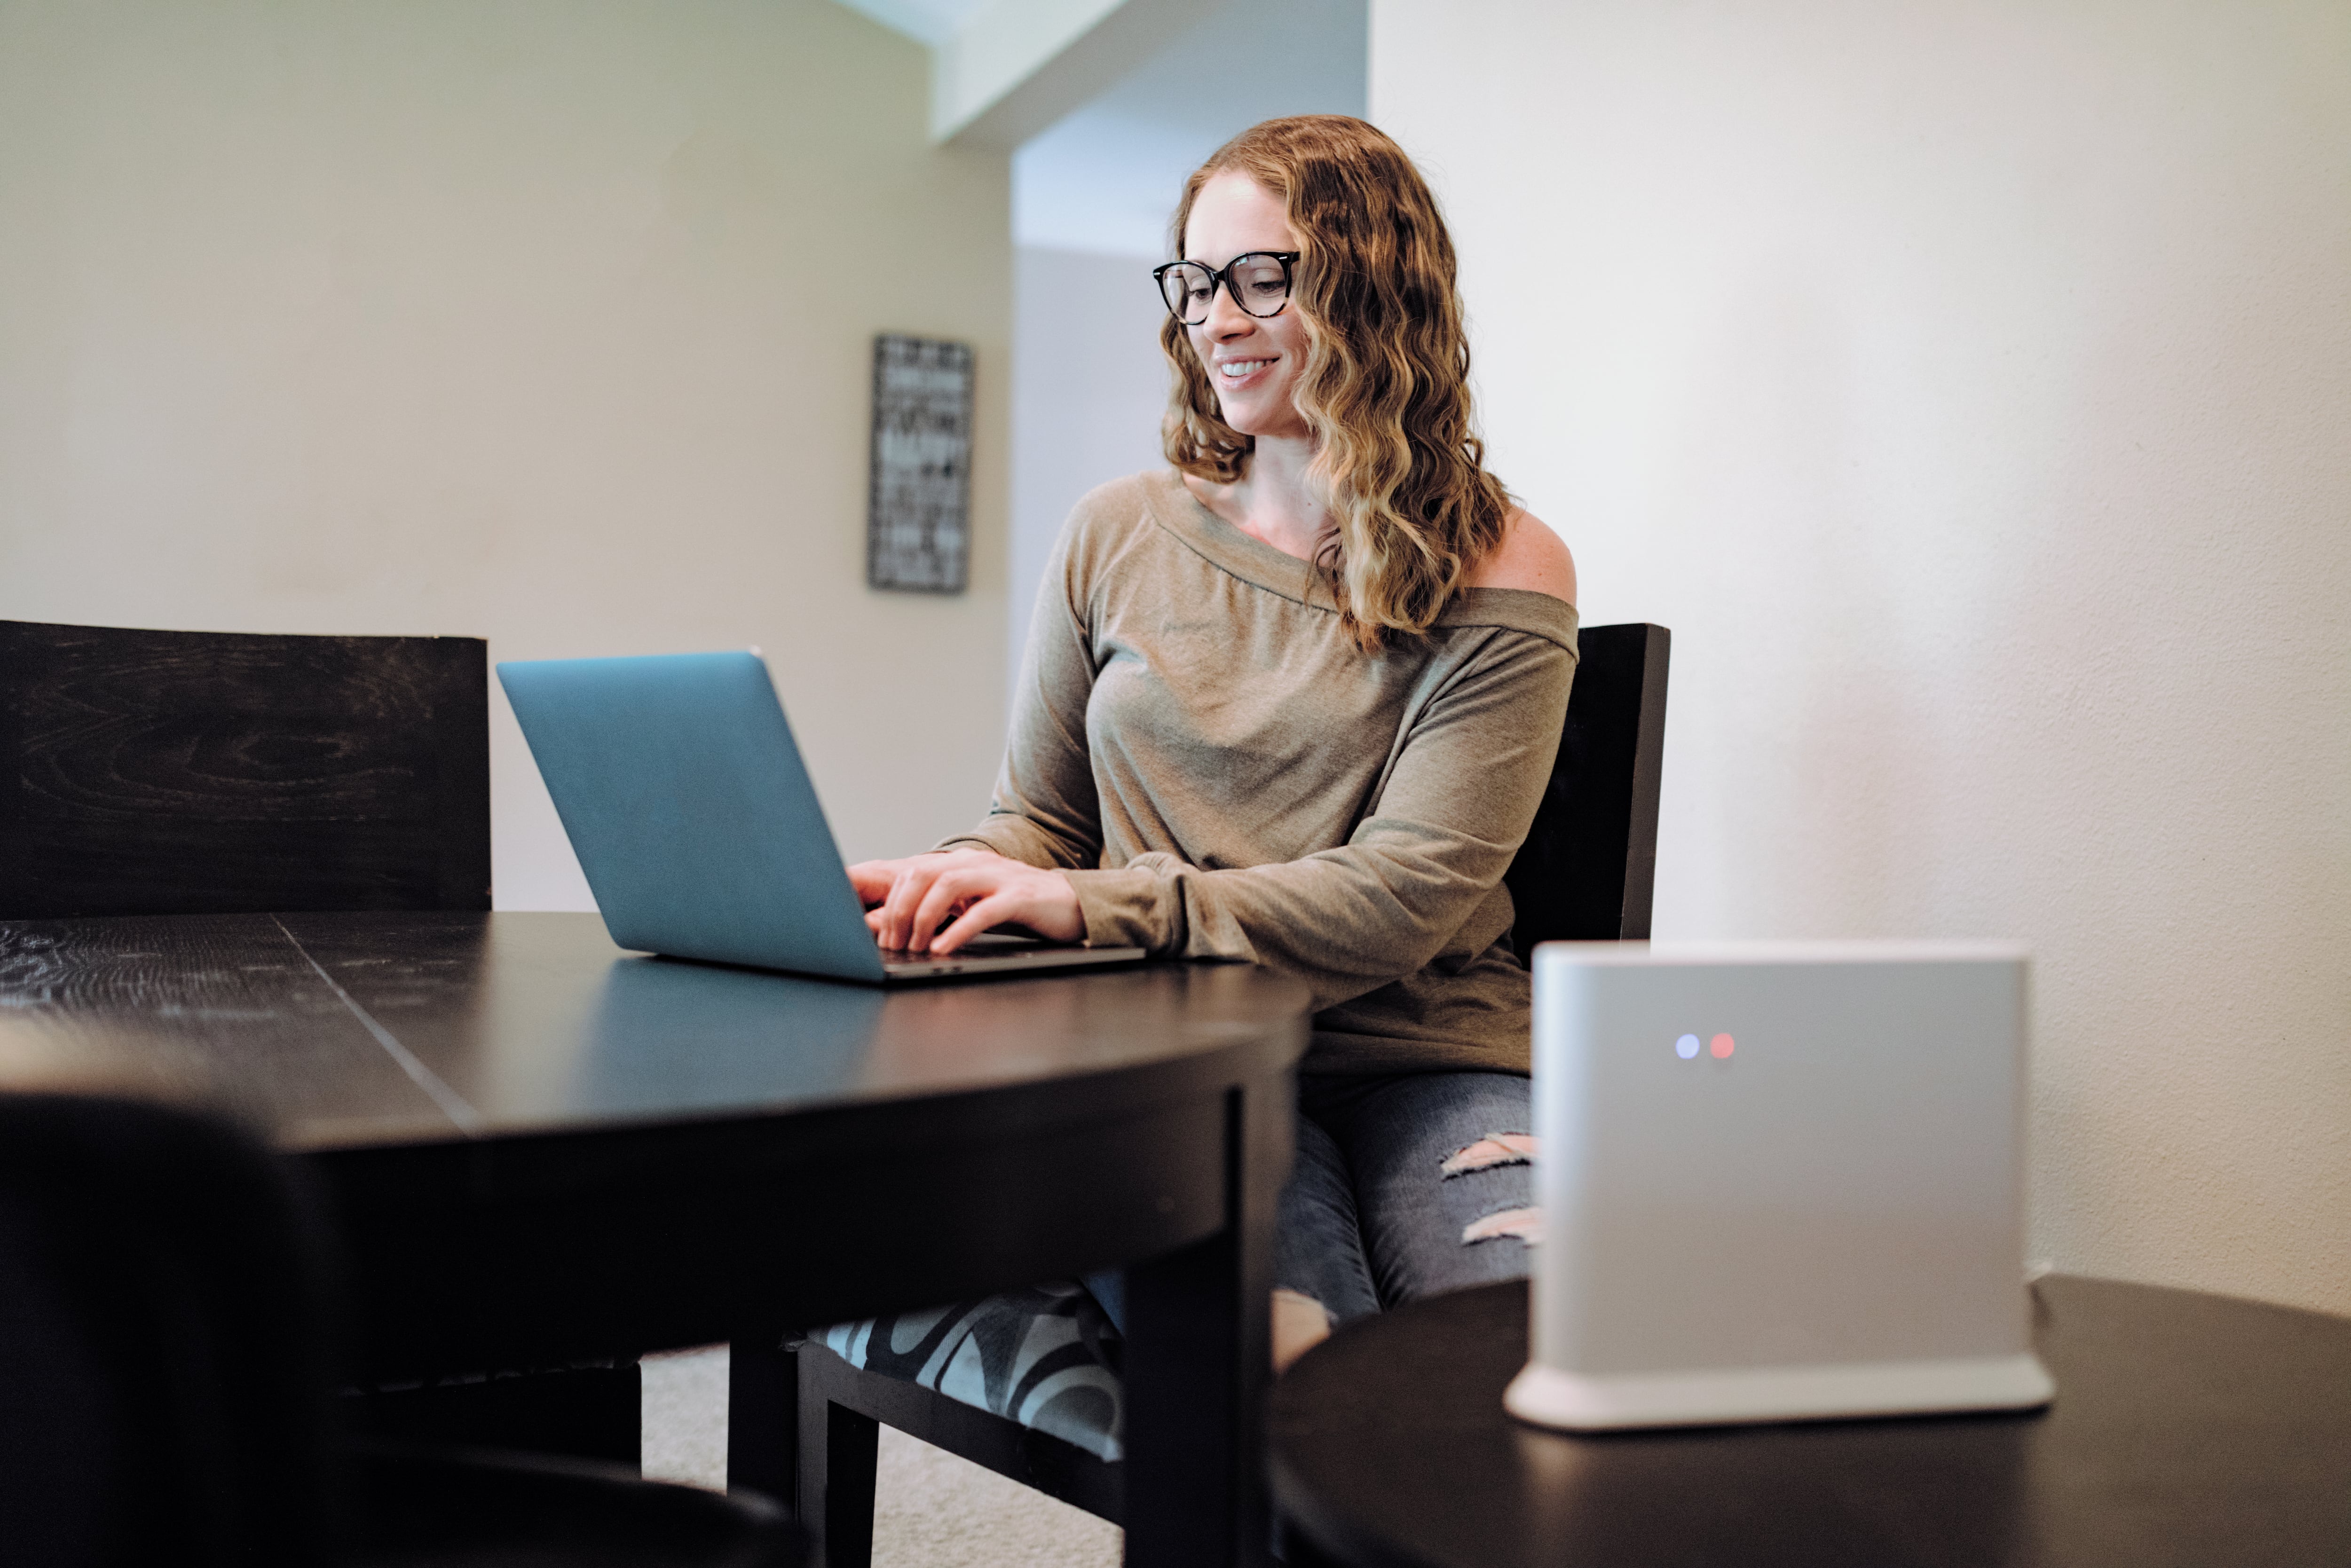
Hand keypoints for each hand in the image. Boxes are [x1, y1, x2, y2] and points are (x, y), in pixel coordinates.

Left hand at [845, 849, 1084, 955]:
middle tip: (892, 943)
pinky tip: (944, 948)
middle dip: (900, 911)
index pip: (911, 872)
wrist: (1074, 902)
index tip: (879, 933)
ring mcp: (999, 878)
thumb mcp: (976, 902)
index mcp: (962, 863)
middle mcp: (977, 864)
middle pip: (922, 874)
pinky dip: (958, 930)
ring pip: (947, 886)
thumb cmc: (1021, 906)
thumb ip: (942, 908)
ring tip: (914, 946)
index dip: (889, 902)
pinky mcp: (1020, 897)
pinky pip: (982, 911)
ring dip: (923, 918)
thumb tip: (897, 926)